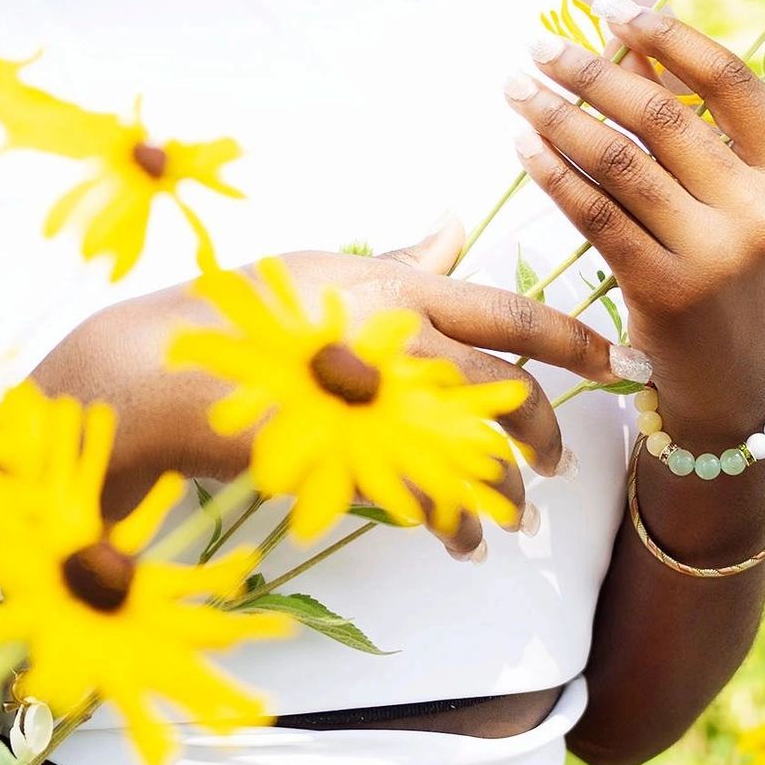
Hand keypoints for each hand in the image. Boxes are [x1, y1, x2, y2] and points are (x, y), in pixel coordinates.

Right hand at [40, 220, 618, 557]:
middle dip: (543, 430)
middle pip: (502, 386)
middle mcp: (390, 337)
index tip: (615, 361)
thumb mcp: (319, 274)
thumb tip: (455, 223)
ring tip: (511, 519)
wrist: (149, 374)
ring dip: (500, 492)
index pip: (504, 308)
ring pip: (471, 452)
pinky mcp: (341, 455)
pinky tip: (458, 541)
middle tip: (560, 464)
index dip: (569, 336)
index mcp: (390, 287)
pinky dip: (452, 523)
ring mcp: (367, 399)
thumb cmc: (234, 317)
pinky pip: (424, 499)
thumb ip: (396, 262)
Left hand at [504, 0, 764, 443]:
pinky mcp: (666, 292)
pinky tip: (521, 144)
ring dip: (558, 115)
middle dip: (591, 73)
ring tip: (516, 87)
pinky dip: (552, 172)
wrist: (744, 397)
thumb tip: (630, 50)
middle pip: (664, 117)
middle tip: (536, 47)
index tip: (611, 5)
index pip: (732, 82)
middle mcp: (761, 210)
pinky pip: (596, 215)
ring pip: (621, 163)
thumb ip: (692, 131)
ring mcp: (716, 254)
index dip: (670, 35)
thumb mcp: (737, 204)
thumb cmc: (734, 283)